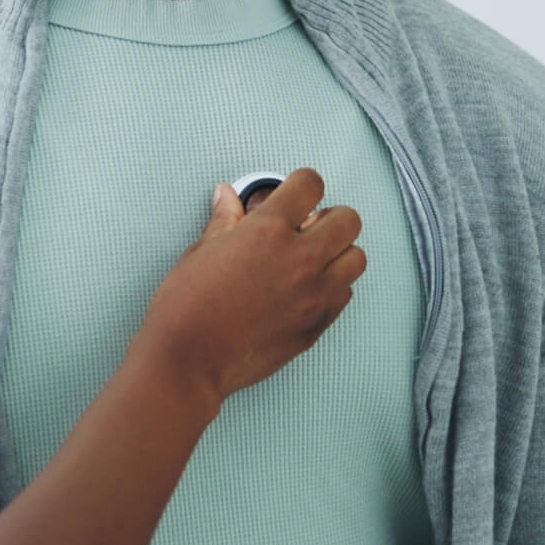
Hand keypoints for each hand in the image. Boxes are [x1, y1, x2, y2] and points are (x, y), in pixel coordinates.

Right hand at [135, 168, 366, 409]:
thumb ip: (225, 220)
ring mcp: (314, 294)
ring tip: (310, 261)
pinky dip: (332, 287)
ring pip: (357, 258)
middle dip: (329, 217)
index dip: (302, 184)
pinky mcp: (317, 325)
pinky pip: (344, 295)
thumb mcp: (200, 252)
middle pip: (348, 220)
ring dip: (337, 253)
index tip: (294, 192)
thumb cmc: (187, 307)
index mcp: (268, 230)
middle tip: (305, 228)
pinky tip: (304, 290)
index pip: (310, 185)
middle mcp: (300, 259)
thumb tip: (228, 197)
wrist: (190, 360)